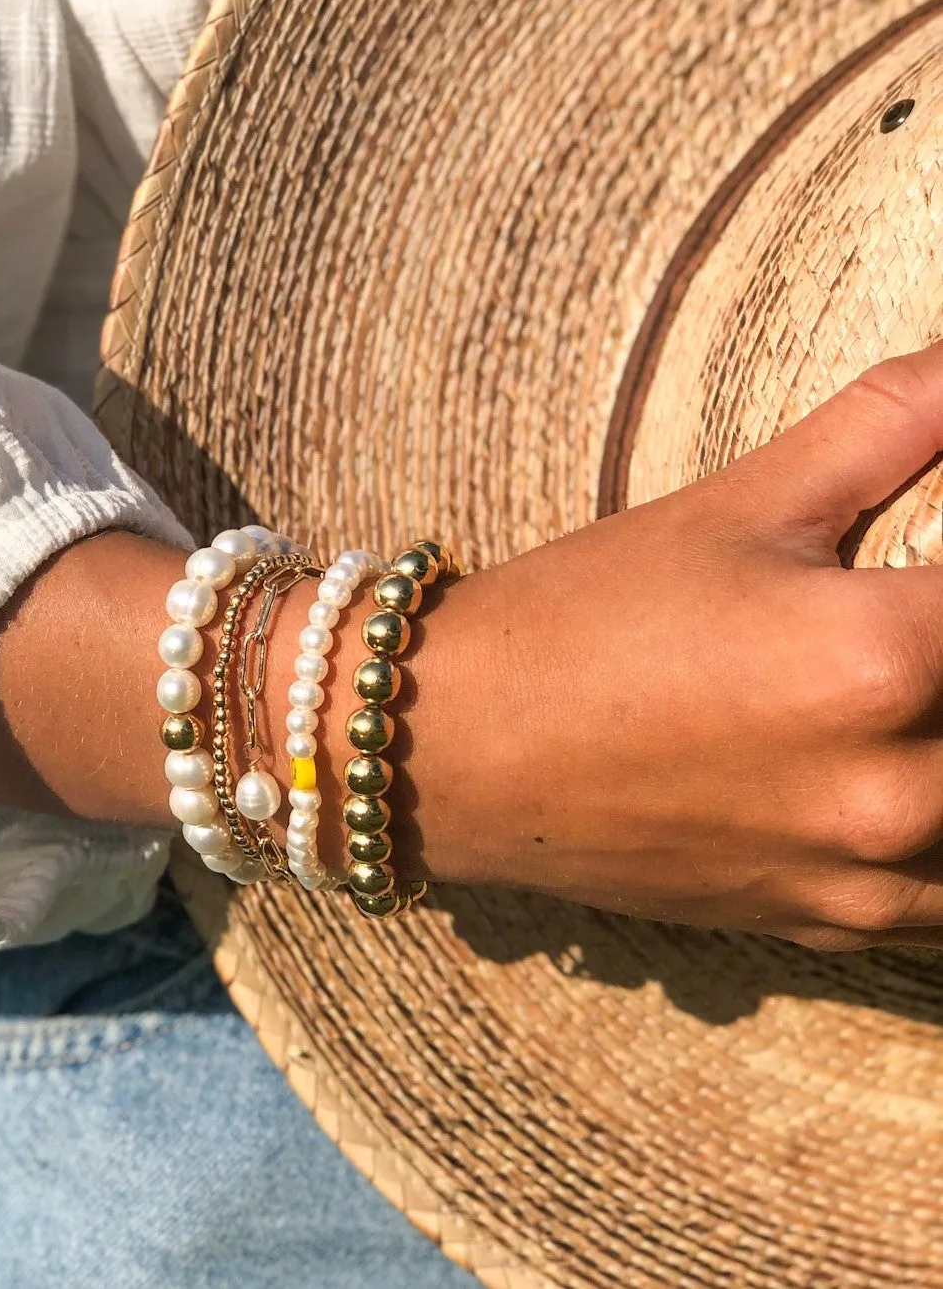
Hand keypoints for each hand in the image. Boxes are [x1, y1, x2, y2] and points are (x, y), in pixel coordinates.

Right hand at [326, 344, 942, 948]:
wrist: (455, 749)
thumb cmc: (581, 616)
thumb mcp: (732, 505)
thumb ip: (887, 424)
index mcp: (879, 659)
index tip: (923, 568)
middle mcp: (897, 787)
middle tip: (903, 620)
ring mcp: (867, 875)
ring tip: (894, 692)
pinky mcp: (833, 927)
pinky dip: (938, 826)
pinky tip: (888, 771)